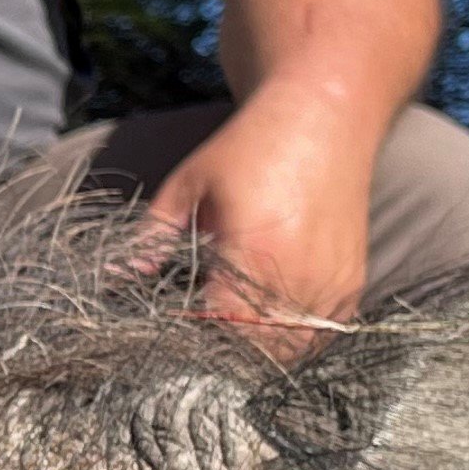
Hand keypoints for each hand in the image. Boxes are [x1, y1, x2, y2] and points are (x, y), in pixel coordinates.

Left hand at [135, 105, 374, 354]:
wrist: (324, 119)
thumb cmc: (251, 148)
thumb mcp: (189, 183)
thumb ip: (152, 235)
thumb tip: (116, 276)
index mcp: (253, 252)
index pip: (222, 329)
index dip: (197, 337)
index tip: (178, 325)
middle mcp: (298, 275)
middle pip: (257, 350)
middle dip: (226, 348)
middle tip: (203, 330)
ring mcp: (331, 283)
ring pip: (291, 350)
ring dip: (261, 349)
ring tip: (235, 326)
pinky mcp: (352, 284)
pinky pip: (322, 336)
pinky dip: (295, 340)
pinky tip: (271, 320)